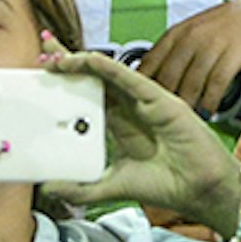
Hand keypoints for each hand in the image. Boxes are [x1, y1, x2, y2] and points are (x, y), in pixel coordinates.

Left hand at [52, 49, 240, 225]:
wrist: (199, 190)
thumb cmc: (166, 184)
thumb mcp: (112, 186)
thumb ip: (82, 187)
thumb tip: (47, 187)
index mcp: (119, 125)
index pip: (87, 96)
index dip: (66, 82)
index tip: (41, 73)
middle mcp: (129, 108)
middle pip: (93, 78)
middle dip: (68, 63)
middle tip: (43, 51)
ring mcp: (143, 100)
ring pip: (106, 73)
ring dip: (80, 61)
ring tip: (54, 57)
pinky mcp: (158, 98)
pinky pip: (127, 78)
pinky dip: (105, 67)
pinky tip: (85, 60)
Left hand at [136, 0, 240, 115]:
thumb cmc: (227, 29)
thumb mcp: (195, 33)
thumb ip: (172, 53)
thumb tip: (145, 78)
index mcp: (177, 33)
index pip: (149, 63)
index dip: (138, 87)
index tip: (133, 107)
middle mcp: (192, 36)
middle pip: (167, 77)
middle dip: (160, 103)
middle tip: (155, 124)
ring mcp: (213, 43)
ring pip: (191, 82)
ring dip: (185, 106)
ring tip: (181, 124)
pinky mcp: (234, 52)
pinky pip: (217, 82)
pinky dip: (210, 101)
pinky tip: (207, 113)